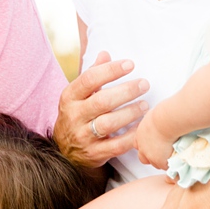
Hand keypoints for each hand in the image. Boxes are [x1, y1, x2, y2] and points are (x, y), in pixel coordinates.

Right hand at [54, 52, 149, 169]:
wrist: (65, 152)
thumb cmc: (78, 115)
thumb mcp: (79, 95)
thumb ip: (92, 75)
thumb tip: (105, 54)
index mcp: (69, 97)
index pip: (89, 80)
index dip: (110, 71)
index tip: (130, 64)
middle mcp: (74, 116)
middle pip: (101, 102)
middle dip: (126, 91)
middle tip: (144, 84)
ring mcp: (83, 137)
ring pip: (108, 124)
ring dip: (129, 113)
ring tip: (145, 105)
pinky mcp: (94, 154)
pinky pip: (116, 146)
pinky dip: (131, 137)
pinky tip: (142, 127)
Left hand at [133, 107, 172, 170]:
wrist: (167, 121)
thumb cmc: (163, 114)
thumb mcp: (155, 115)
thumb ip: (155, 120)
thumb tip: (163, 116)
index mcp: (140, 135)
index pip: (138, 144)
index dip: (146, 145)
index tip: (154, 143)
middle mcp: (143, 147)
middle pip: (144, 157)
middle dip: (152, 156)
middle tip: (164, 151)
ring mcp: (152, 156)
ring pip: (156, 163)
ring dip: (163, 161)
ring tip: (175, 154)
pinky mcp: (162, 163)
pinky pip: (167, 167)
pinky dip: (173, 165)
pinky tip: (180, 159)